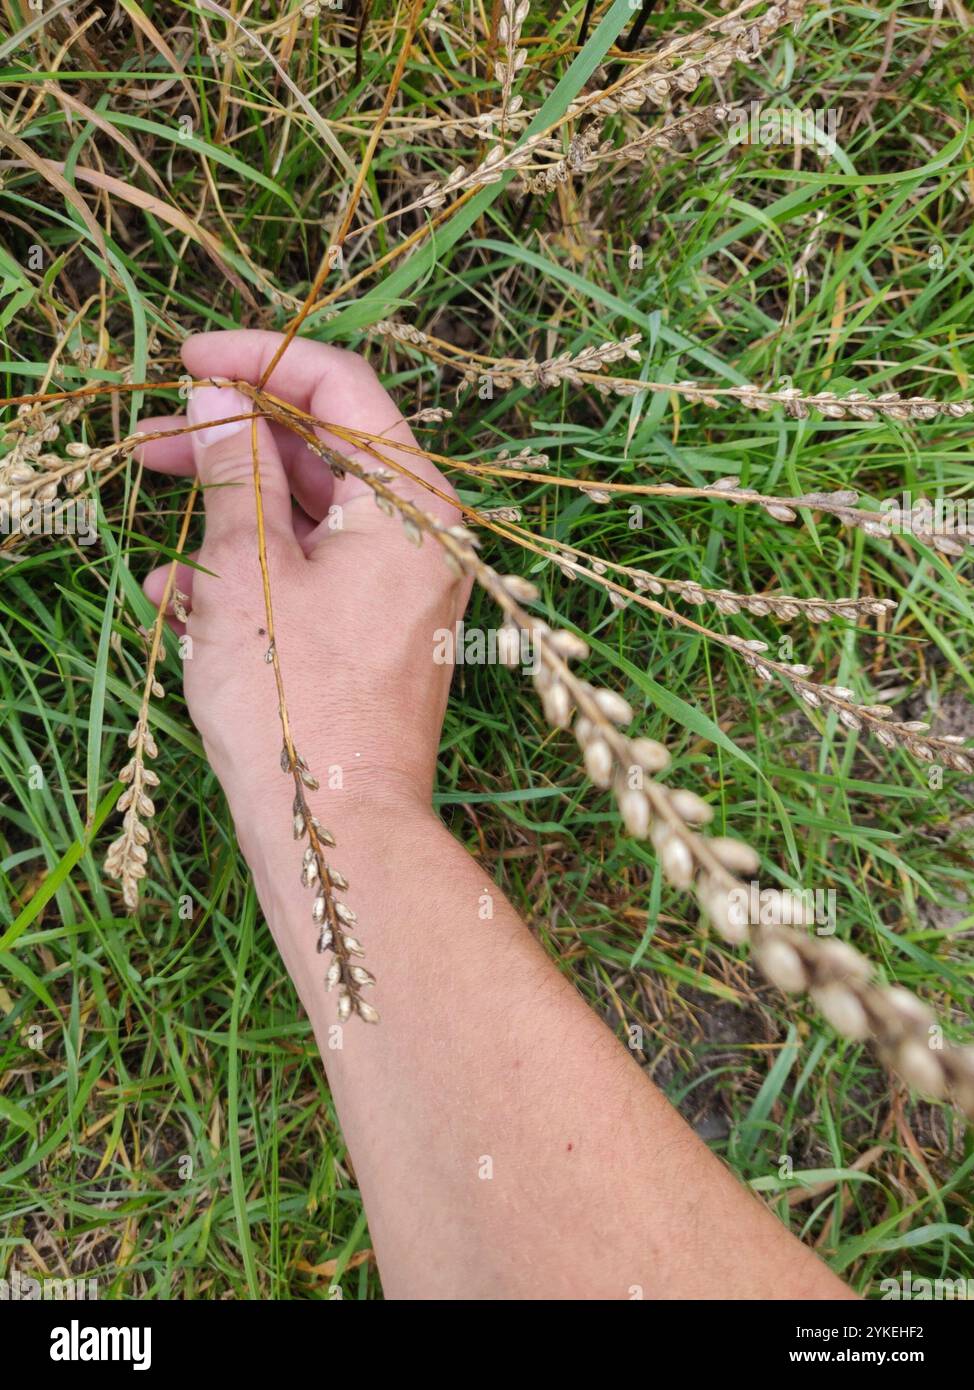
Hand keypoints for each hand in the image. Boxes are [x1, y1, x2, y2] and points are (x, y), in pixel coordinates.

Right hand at [137, 330, 469, 821]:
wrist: (336, 833)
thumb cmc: (293, 699)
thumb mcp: (250, 570)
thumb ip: (237, 470)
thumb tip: (217, 396)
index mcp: (414, 503)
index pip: (343, 389)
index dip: (262, 362)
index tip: (187, 362)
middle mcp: (422, 536)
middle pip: (324, 453)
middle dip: (234, 443)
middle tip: (155, 443)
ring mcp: (401, 588)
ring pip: (310, 518)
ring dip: (232, 515)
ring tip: (159, 525)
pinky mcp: (375, 634)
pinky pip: (313, 577)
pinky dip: (253, 575)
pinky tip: (178, 597)